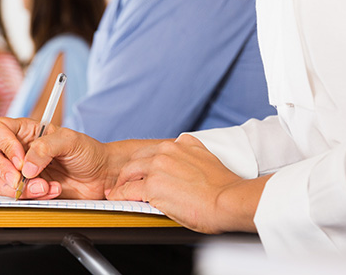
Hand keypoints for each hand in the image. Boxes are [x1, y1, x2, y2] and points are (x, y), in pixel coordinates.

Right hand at [0, 117, 112, 199]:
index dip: (2, 144)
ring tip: (46, 186)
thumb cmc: (87, 152)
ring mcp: (18, 172)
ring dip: (21, 187)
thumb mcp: (70, 140)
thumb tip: (26, 166)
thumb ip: (45, 147)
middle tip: (18, 178)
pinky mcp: (25, 191)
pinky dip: (32, 197)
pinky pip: (14, 197)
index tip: (20, 159)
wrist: (101, 176)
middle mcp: (16, 149)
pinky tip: (52, 191)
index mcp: (24, 130)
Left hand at [106, 134, 267, 233]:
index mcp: (179, 144)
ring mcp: (158, 167)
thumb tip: (187, 150)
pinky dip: (119, 195)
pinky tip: (118, 199)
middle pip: (136, 159)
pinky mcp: (152, 186)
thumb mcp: (206, 157)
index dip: (145, 163)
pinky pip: (128, 190)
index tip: (141, 171)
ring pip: (129, 172)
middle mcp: (166, 151)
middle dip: (129, 172)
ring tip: (116, 191)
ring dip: (121, 182)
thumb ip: (192, 151)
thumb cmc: (223, 187)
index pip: (153, 151)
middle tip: (123, 182)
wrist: (229, 200)